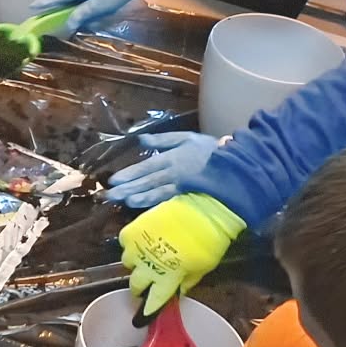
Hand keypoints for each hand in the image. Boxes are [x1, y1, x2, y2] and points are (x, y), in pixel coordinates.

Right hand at [29, 0, 162, 33]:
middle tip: (48, 14)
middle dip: (56, 4)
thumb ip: (83, 14)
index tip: (31, 7)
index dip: (44, 3)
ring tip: (73, 14)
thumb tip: (67, 24)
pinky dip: (82, 0)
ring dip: (72, 4)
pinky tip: (90, 6)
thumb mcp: (102, 6)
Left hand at [105, 131, 221, 206]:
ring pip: (155, 192)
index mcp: (171, 158)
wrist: (236, 165)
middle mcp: (173, 173)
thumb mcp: (187, 138)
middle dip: (127, 189)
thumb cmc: (210, 150)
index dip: (129, 174)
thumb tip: (141, 140)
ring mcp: (181, 186)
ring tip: (124, 201)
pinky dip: (155, 204)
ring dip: (139, 197)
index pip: (146, 167)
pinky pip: (169, 201)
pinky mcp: (189, 196)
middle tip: (109, 195)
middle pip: (146, 181)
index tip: (113, 180)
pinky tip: (143, 208)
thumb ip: (163, 140)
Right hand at [118, 194, 246, 313]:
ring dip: (136, 262)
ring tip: (146, 256)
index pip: (153, 301)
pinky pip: (125, 242)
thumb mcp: (203, 268)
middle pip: (135, 284)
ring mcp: (137, 247)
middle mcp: (147, 266)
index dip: (148, 309)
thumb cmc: (208, 241)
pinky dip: (132, 243)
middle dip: (140, 286)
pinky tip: (142, 240)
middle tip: (147, 282)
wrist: (203, 210)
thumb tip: (178, 289)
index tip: (144, 314)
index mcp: (167, 279)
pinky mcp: (132, 230)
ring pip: (128, 262)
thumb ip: (187, 281)